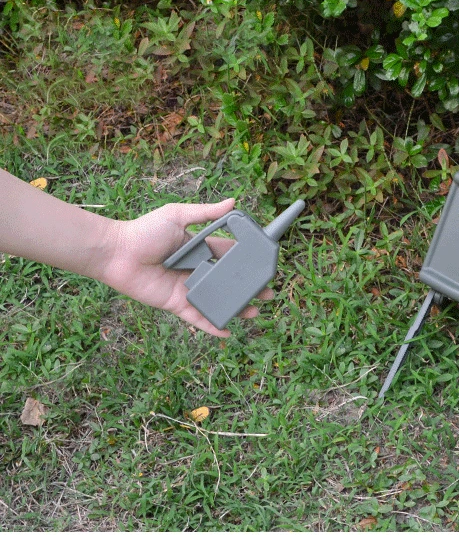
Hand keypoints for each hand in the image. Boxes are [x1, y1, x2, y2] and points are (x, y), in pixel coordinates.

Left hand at [101, 198, 272, 336]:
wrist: (116, 252)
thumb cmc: (144, 231)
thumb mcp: (177, 215)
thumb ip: (205, 212)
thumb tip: (233, 202)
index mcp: (198, 248)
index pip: (228, 254)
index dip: (246, 260)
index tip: (264, 264)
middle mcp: (195, 269)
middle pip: (227, 281)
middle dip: (247, 288)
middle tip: (267, 293)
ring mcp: (186, 288)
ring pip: (216, 300)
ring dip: (235, 308)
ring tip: (254, 312)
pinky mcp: (175, 304)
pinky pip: (197, 317)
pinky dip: (211, 325)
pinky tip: (227, 332)